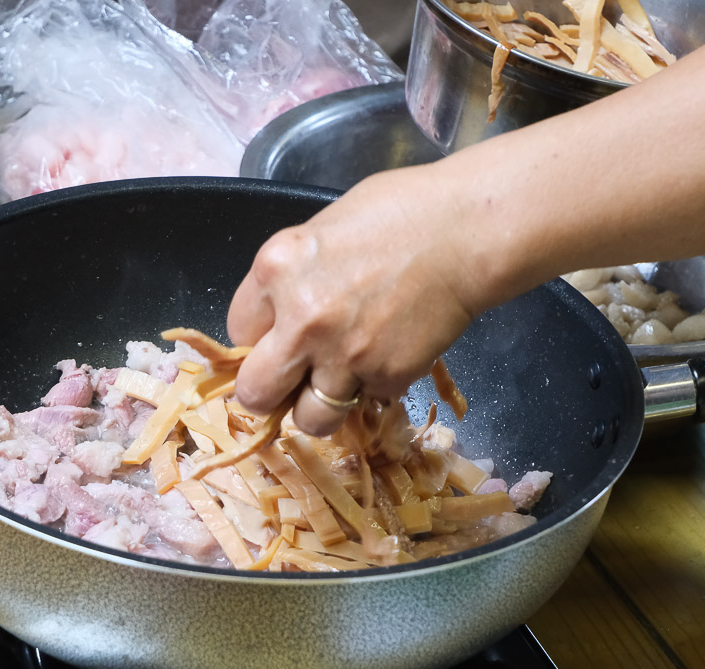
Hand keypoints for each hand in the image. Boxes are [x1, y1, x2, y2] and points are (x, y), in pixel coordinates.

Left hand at [227, 168, 477, 435]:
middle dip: (271, 390)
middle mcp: (301, 321)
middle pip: (256, 392)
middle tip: (292, 378)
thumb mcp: (323, 230)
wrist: (468, 232)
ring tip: (340, 380)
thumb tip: (277, 317)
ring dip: (320, 405)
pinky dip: (373, 387)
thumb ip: (291, 278)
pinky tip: (389, 352)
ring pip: (309, 419)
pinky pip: (365, 403)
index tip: (276, 336)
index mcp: (276, 270)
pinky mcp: (386, 378)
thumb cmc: (400, 212)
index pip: (236, 332)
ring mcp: (344, 357)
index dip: (258, 338)